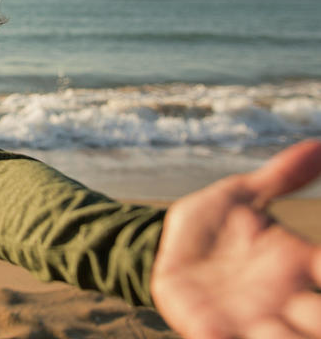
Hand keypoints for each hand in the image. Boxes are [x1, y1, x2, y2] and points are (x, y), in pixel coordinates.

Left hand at [152, 139, 320, 338]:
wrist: (159, 249)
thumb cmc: (209, 225)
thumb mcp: (241, 195)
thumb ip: (281, 175)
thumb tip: (319, 144)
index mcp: (296, 264)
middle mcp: (283, 298)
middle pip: (320, 321)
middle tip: (318, 314)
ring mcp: (250, 319)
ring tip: (279, 331)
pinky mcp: (211, 330)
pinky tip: (235, 336)